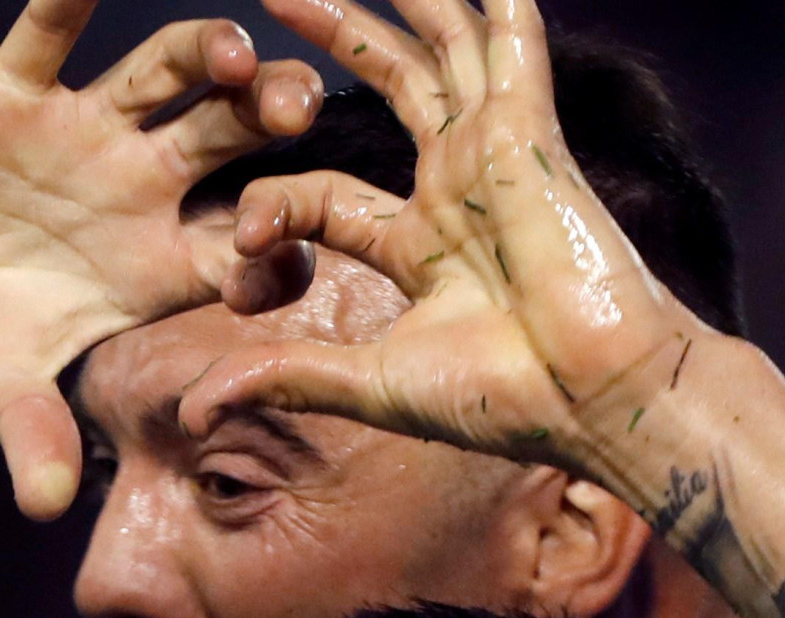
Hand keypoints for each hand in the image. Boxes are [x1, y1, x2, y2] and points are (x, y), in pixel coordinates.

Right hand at [0, 1, 324, 516]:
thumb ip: (30, 436)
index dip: (281, 247)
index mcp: (155, 269)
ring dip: (205, 53)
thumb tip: (46, 504)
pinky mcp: (9, 92)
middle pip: (235, 139)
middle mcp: (136, 190)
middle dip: (274, 120)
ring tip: (231, 51)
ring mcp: (81, 134)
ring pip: (167, 73)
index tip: (286, 248)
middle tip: (300, 111)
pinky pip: (48, 30)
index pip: (251, 251)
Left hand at [184, 0, 702, 489]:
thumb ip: (286, 375)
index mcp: (418, 245)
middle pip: (390, 86)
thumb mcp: (371, 384)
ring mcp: (496, 155)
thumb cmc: (501, 403)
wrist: (592, 399)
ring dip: (400, 1)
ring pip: (443, 49)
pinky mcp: (530, 136)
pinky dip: (497, 3)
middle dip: (333, 35)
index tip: (244, 239)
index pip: (324, 192)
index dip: (274, 204)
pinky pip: (512, 45)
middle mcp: (457, 187)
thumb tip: (191, 410)